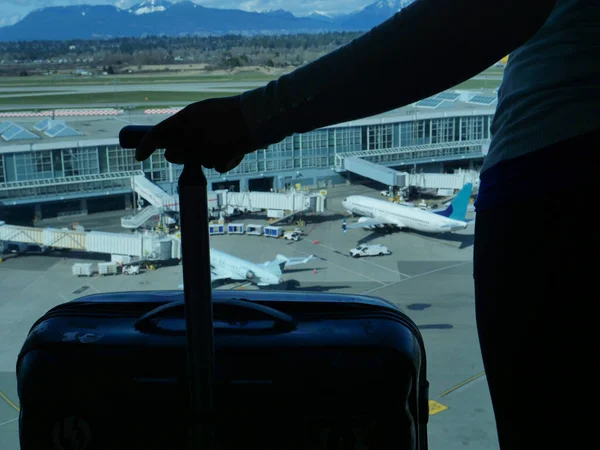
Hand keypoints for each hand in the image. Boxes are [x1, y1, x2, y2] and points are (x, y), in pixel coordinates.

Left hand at [135, 95, 254, 172]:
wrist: (257, 117)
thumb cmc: (230, 110)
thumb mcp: (202, 110)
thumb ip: (185, 123)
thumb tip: (170, 139)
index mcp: (185, 119)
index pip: (157, 135)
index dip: (145, 147)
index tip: (138, 156)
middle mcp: (191, 136)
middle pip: (173, 155)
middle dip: (176, 154)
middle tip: (183, 149)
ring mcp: (205, 151)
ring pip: (195, 161)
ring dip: (202, 155)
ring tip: (218, 140)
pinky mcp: (218, 161)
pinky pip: (213, 166)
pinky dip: (219, 160)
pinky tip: (230, 149)